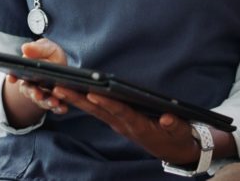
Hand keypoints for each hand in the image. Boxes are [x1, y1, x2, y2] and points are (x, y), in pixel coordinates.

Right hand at [5, 38, 68, 114]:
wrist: (63, 68)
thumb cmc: (52, 56)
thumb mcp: (47, 48)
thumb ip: (38, 48)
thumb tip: (25, 48)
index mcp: (26, 72)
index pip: (16, 75)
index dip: (12, 76)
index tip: (11, 78)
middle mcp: (32, 86)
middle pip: (29, 91)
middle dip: (33, 93)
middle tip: (38, 94)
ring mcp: (43, 95)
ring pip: (42, 101)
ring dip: (47, 102)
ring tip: (54, 102)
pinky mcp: (55, 102)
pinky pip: (55, 107)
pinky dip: (58, 109)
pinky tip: (63, 108)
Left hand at [52, 87, 201, 164]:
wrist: (175, 151)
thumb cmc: (178, 138)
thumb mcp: (181, 132)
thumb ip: (175, 125)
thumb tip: (168, 118)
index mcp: (140, 127)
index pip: (120, 112)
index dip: (107, 103)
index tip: (93, 94)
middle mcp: (125, 126)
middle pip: (99, 111)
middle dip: (79, 99)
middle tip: (59, 88)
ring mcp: (120, 125)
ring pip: (95, 112)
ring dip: (76, 100)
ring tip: (58, 88)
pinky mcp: (118, 123)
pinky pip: (98, 112)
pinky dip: (85, 103)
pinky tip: (73, 94)